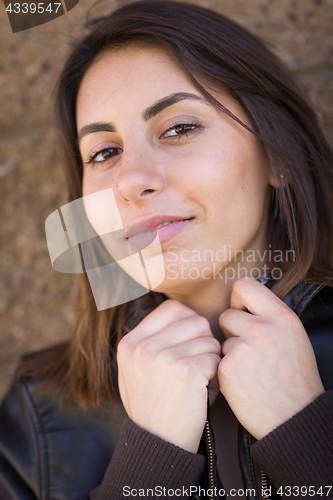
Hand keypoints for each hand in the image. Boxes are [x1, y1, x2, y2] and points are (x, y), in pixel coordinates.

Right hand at [117, 299, 220, 452]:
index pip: (172, 308)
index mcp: (130, 342)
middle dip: (204, 341)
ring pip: (209, 338)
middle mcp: (143, 346)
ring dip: (212, 358)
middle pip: (195, 320)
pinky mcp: (186, 370)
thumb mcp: (135, 371)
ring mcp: (163, 357)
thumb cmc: (153, 406)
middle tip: (199, 363)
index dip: (189, 322)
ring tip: (201, 379)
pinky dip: (216, 374)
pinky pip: (216, 357)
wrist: (159, 445)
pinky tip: (205, 390)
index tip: (191, 341)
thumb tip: (180, 313)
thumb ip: (149, 341)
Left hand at [218, 277, 324, 439]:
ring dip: (230, 352)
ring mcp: (243, 348)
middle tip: (248, 349)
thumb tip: (243, 302)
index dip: (239, 300)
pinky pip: (217, 359)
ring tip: (251, 370)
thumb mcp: (293, 336)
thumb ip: (269, 316)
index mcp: (281, 316)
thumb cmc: (295, 377)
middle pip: (227, 314)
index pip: (244, 285)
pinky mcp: (227, 368)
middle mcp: (262, 328)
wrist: (294, 418)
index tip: (242, 312)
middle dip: (233, 330)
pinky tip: (243, 382)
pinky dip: (226, 370)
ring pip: (221, 339)